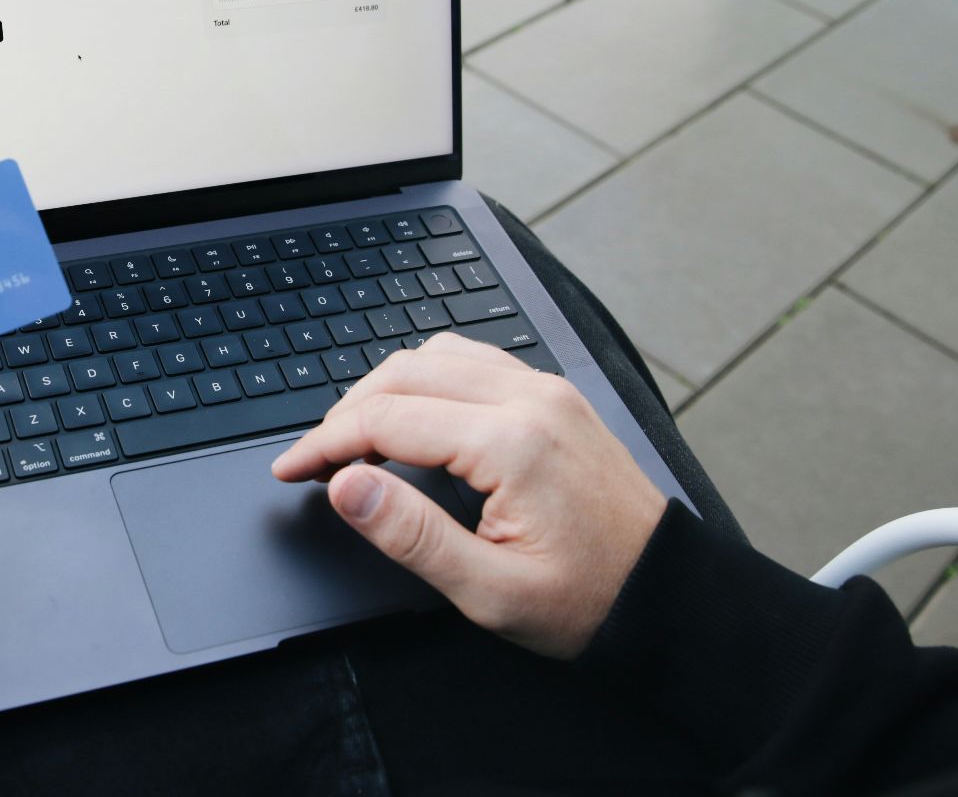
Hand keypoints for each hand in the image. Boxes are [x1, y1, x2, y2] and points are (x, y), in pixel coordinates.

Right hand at [272, 332, 664, 658]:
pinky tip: (413, 415)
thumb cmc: (589, 600)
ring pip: (436, 355)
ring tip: (356, 440)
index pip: (386, 420)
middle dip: (345, 413)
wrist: (667, 594)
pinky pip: (474, 360)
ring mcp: (546, 390)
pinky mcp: (555, 395)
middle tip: (315, 460)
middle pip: (403, 375)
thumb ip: (411, 534)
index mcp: (512, 444)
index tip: (290, 470)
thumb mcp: (490, 591)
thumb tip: (346, 486)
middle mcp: (530, 399)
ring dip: (384, 389)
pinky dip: (427, 378)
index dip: (324, 444)